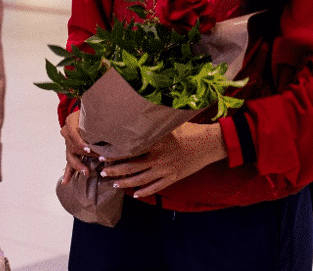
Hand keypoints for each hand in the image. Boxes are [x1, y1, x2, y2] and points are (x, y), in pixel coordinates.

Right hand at [60, 109, 94, 184]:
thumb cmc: (93, 113)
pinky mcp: (71, 150)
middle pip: (72, 146)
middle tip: (92, 163)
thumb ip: (99, 121)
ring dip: (77, 166)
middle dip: (83, 156)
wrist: (88, 113)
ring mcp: (68, 142)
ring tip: (85, 172)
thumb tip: (112, 130)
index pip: (73, 134)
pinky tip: (66, 182)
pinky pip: (69, 162)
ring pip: (70, 156)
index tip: (89, 149)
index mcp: (70, 121)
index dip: (80, 143)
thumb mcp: (94, 114)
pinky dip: (68, 172)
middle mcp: (67, 132)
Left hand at [100, 122, 225, 198]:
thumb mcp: (170, 125)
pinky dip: (145, 192)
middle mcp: (158, 158)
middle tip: (102, 171)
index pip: (130, 150)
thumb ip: (154, 125)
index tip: (102, 154)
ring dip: (126, 183)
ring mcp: (166, 170)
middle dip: (115, 170)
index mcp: (156, 142)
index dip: (115, 154)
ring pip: (141, 180)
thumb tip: (138, 118)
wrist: (210, 143)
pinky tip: (135, 194)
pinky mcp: (173, 178)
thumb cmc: (190, 130)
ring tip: (114, 183)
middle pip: (131, 167)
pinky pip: (156, 187)